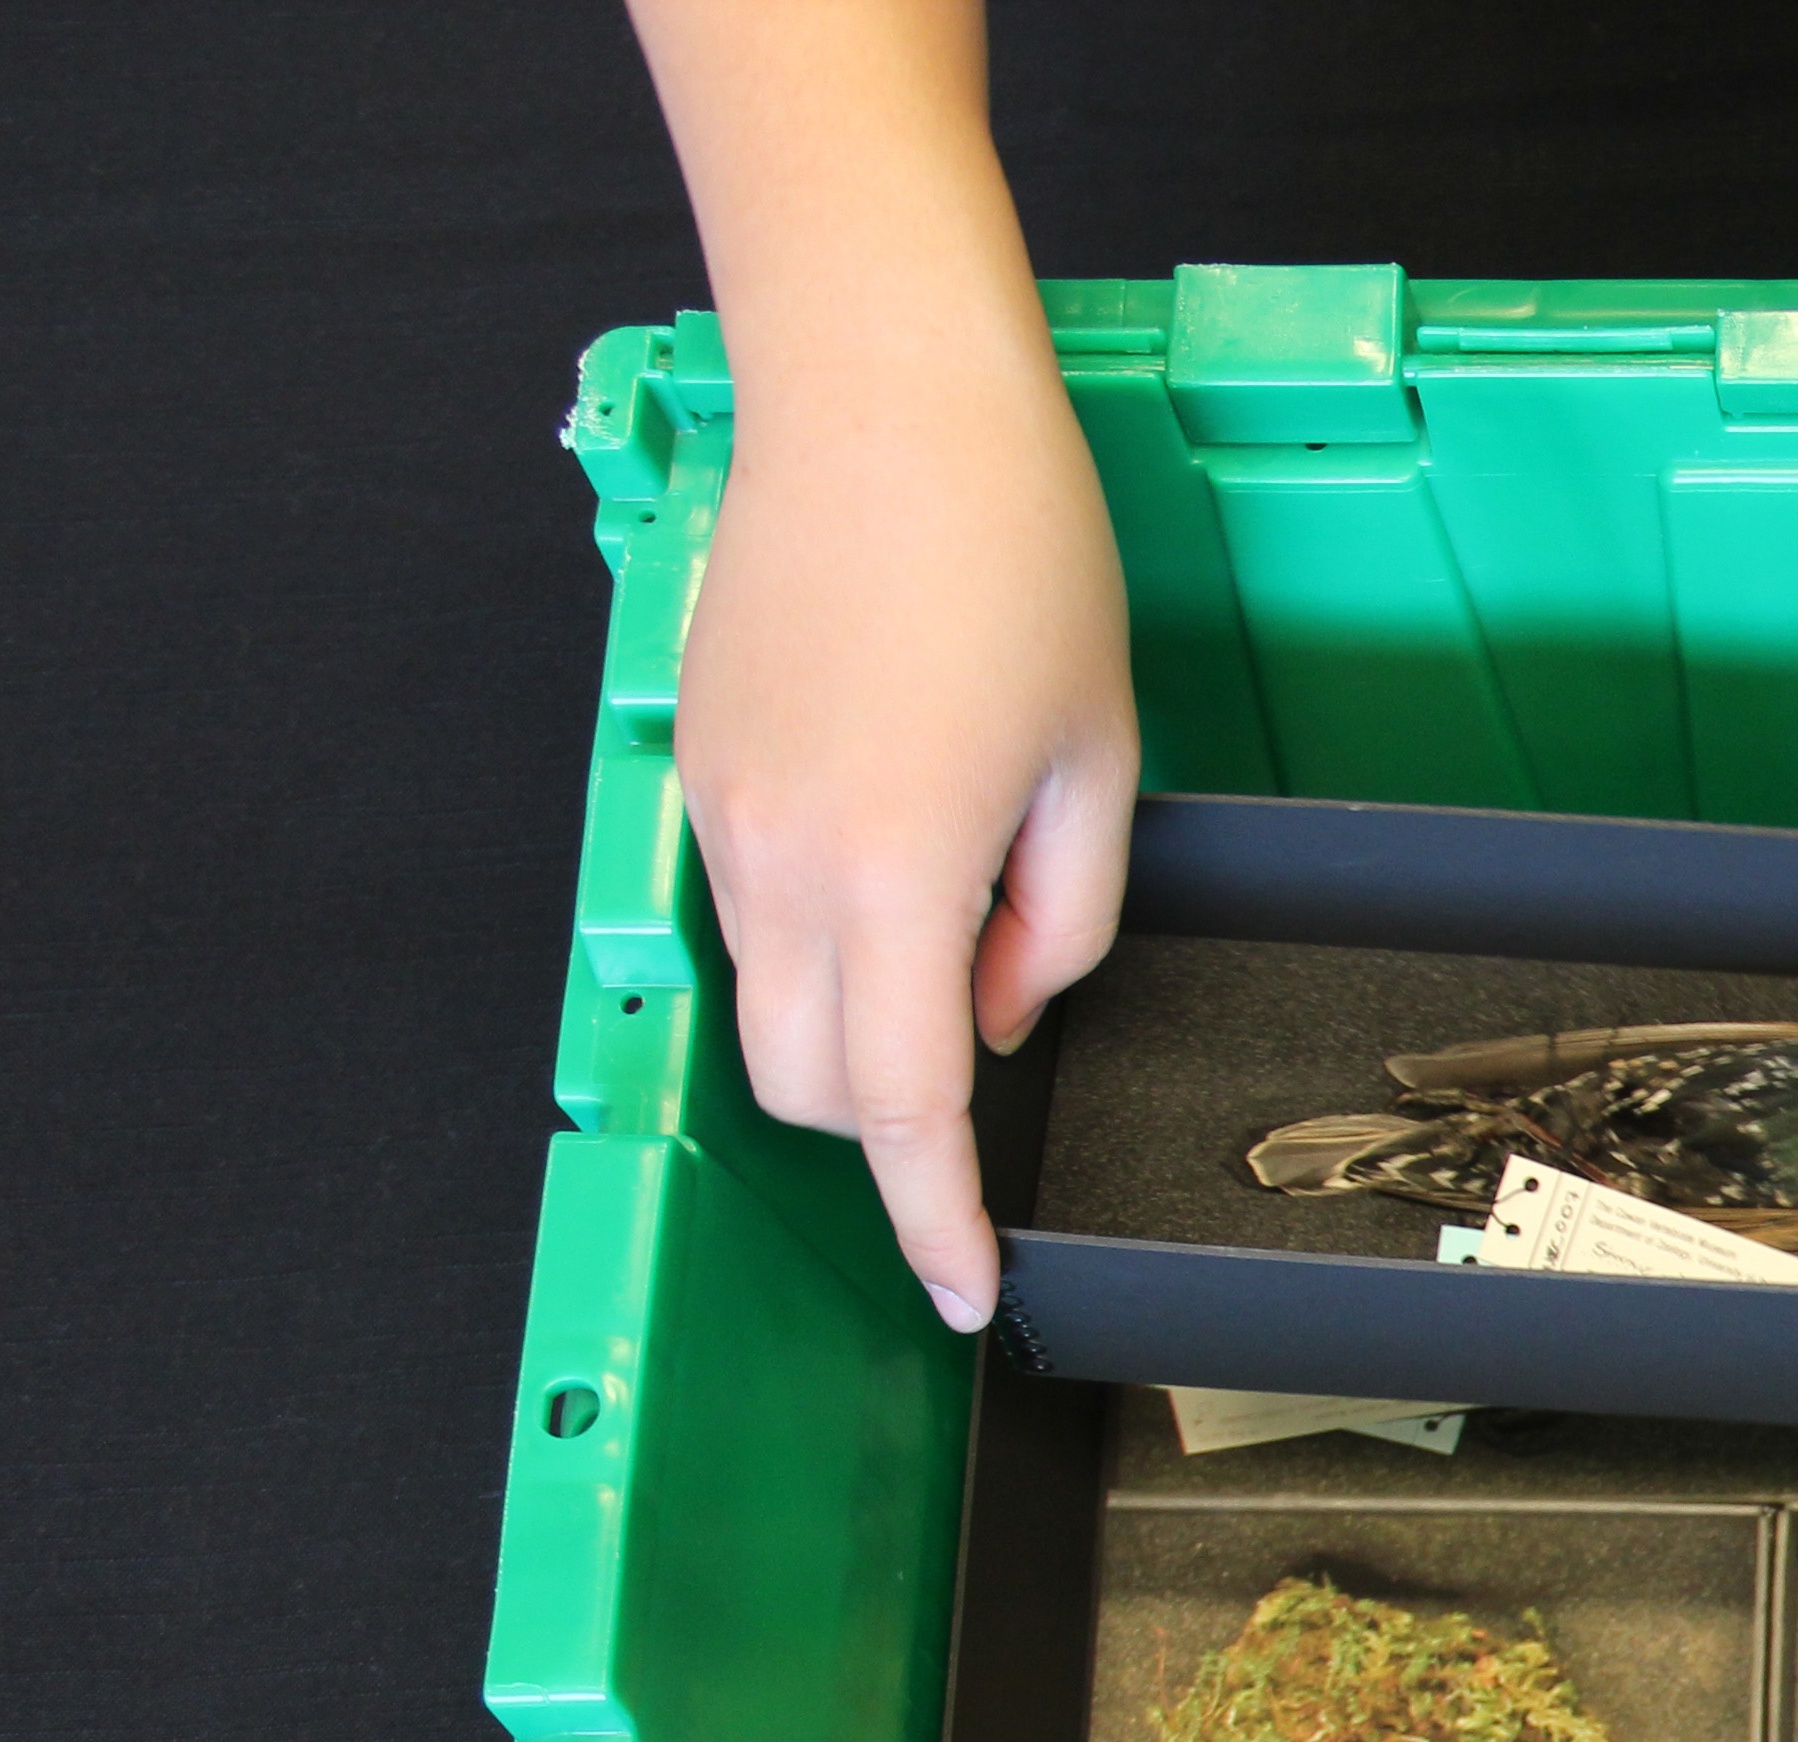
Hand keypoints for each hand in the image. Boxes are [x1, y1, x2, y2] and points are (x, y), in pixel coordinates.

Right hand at [677, 364, 1131, 1329]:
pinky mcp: (701, 766)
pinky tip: (900, 849)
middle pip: (806, 1090)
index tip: (957, 1288)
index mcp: (896, 873)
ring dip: (850, 1024)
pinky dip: (819, 937)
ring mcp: (724, 813)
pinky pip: (747, 912)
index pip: (903, 1112)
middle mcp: (782, 860)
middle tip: (989, 1055)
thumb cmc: (1012, 550)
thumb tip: (1000, 1011)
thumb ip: (1060, 919)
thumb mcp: (1097, 760)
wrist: (882, 398)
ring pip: (763, 1008)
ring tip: (959, 913)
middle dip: (890, 1126)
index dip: (932, 1221)